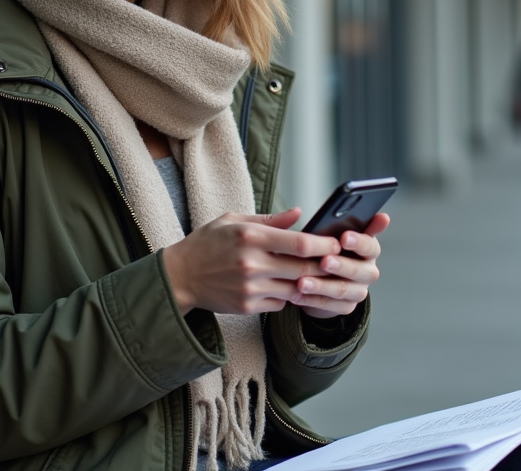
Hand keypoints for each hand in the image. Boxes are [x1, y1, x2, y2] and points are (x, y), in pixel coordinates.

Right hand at [161, 209, 339, 315]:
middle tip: (340, 262)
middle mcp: (252, 264)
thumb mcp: (234, 221)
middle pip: (303, 268)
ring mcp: (250, 289)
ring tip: (323, 275)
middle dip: (326, 266)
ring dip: (311, 283)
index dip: (323, 245)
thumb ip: (270, 220)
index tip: (337, 243)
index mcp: (250, 237)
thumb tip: (299, 213)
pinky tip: (292, 286)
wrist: (180, 277)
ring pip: (296, 289)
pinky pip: (281, 302)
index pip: (298, 243)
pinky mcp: (247, 307)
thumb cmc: (208, 243)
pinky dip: (290, 295)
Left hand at [292, 213, 389, 318]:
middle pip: (360, 270)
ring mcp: (359, 290)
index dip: (359, 242)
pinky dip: (313, 300)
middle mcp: (367, 270)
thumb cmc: (326, 247)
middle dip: (341, 266)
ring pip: (343, 290)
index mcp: (368, 248)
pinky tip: (297, 295)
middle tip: (324, 261)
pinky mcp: (346, 306)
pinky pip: (331, 305)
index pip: (370, 245)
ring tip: (302, 282)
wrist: (322, 274)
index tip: (344, 237)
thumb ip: (333, 223)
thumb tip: (315, 212)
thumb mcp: (329, 232)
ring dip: (322, 286)